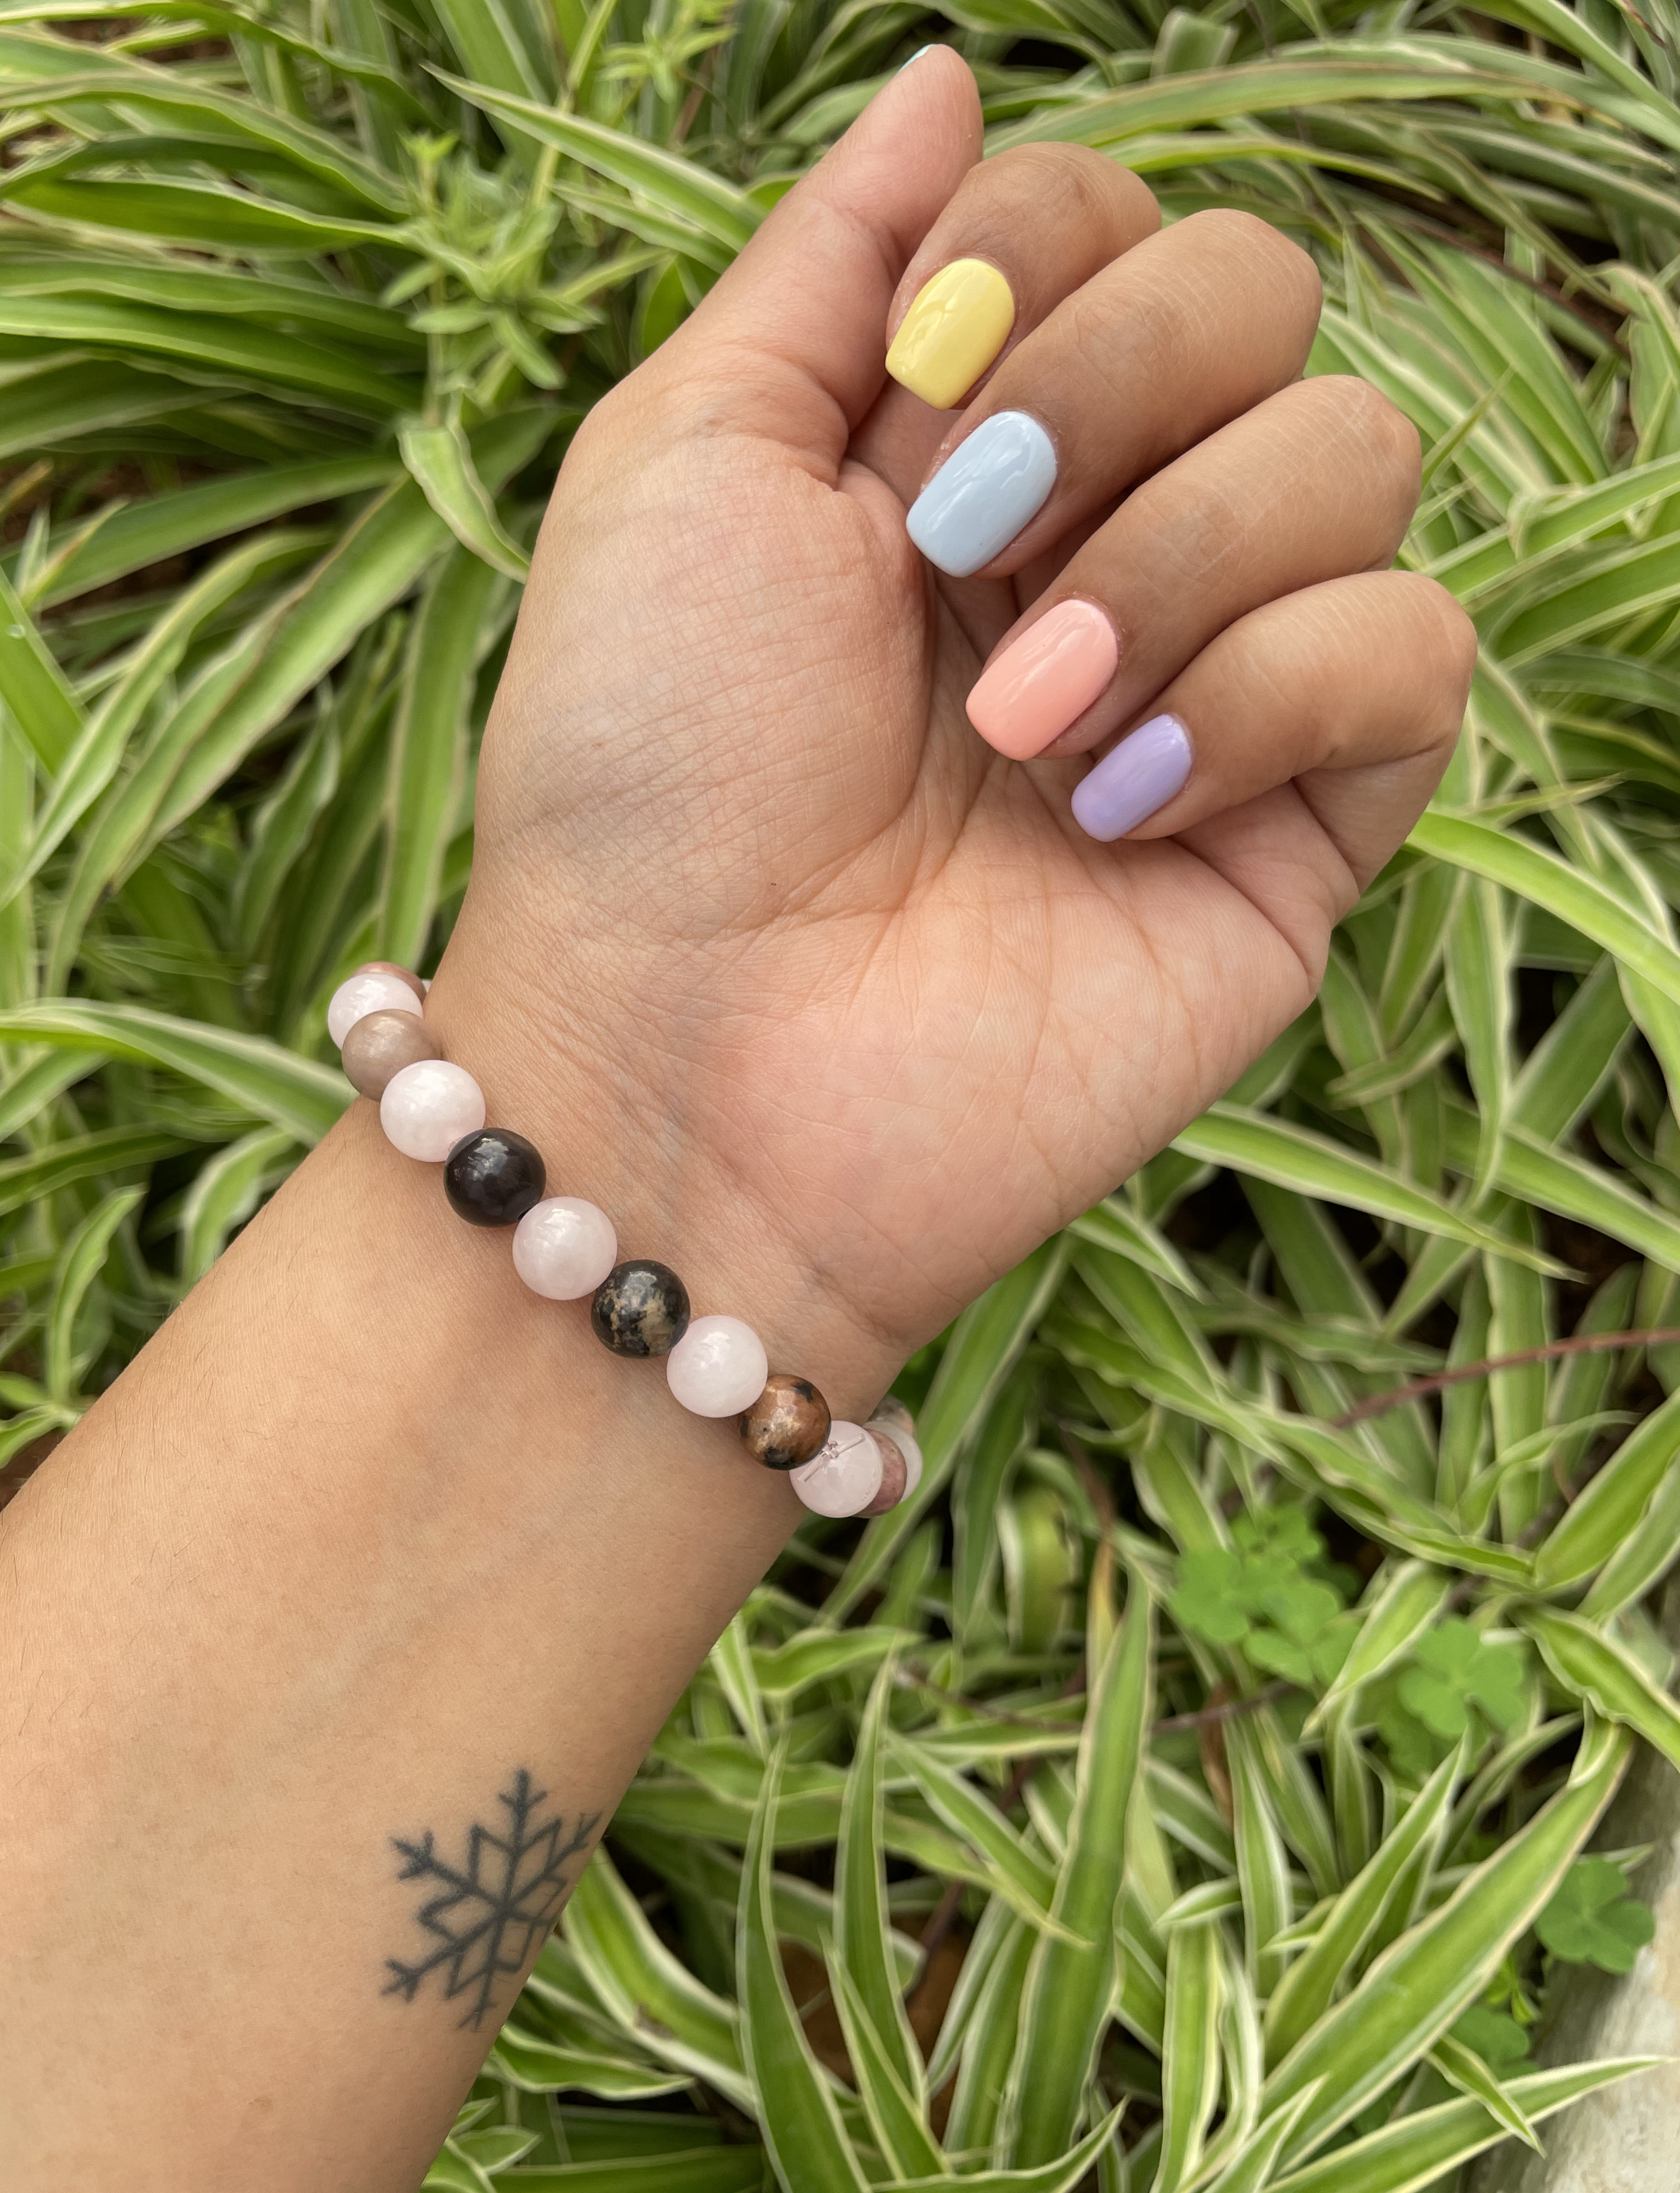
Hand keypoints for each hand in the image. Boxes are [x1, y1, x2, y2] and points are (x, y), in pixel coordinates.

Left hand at [436, 50, 1474, 1385]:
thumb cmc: (643, 771)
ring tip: (1020, 726)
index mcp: (966, 435)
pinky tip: (1115, 811)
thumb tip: (946, 72)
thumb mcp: (686, 456)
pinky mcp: (1300, 828)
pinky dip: (1265, 699)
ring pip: (1359, 457)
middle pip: (1264, 292)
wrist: (690, 1060)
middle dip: (1115, 388)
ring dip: (1173, 563)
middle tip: (964, 546)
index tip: (912, 402)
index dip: (1041, 261)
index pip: (1118, 216)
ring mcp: (1214, 681)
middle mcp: (1107, 534)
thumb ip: (832, 257)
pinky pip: (1411, 656)